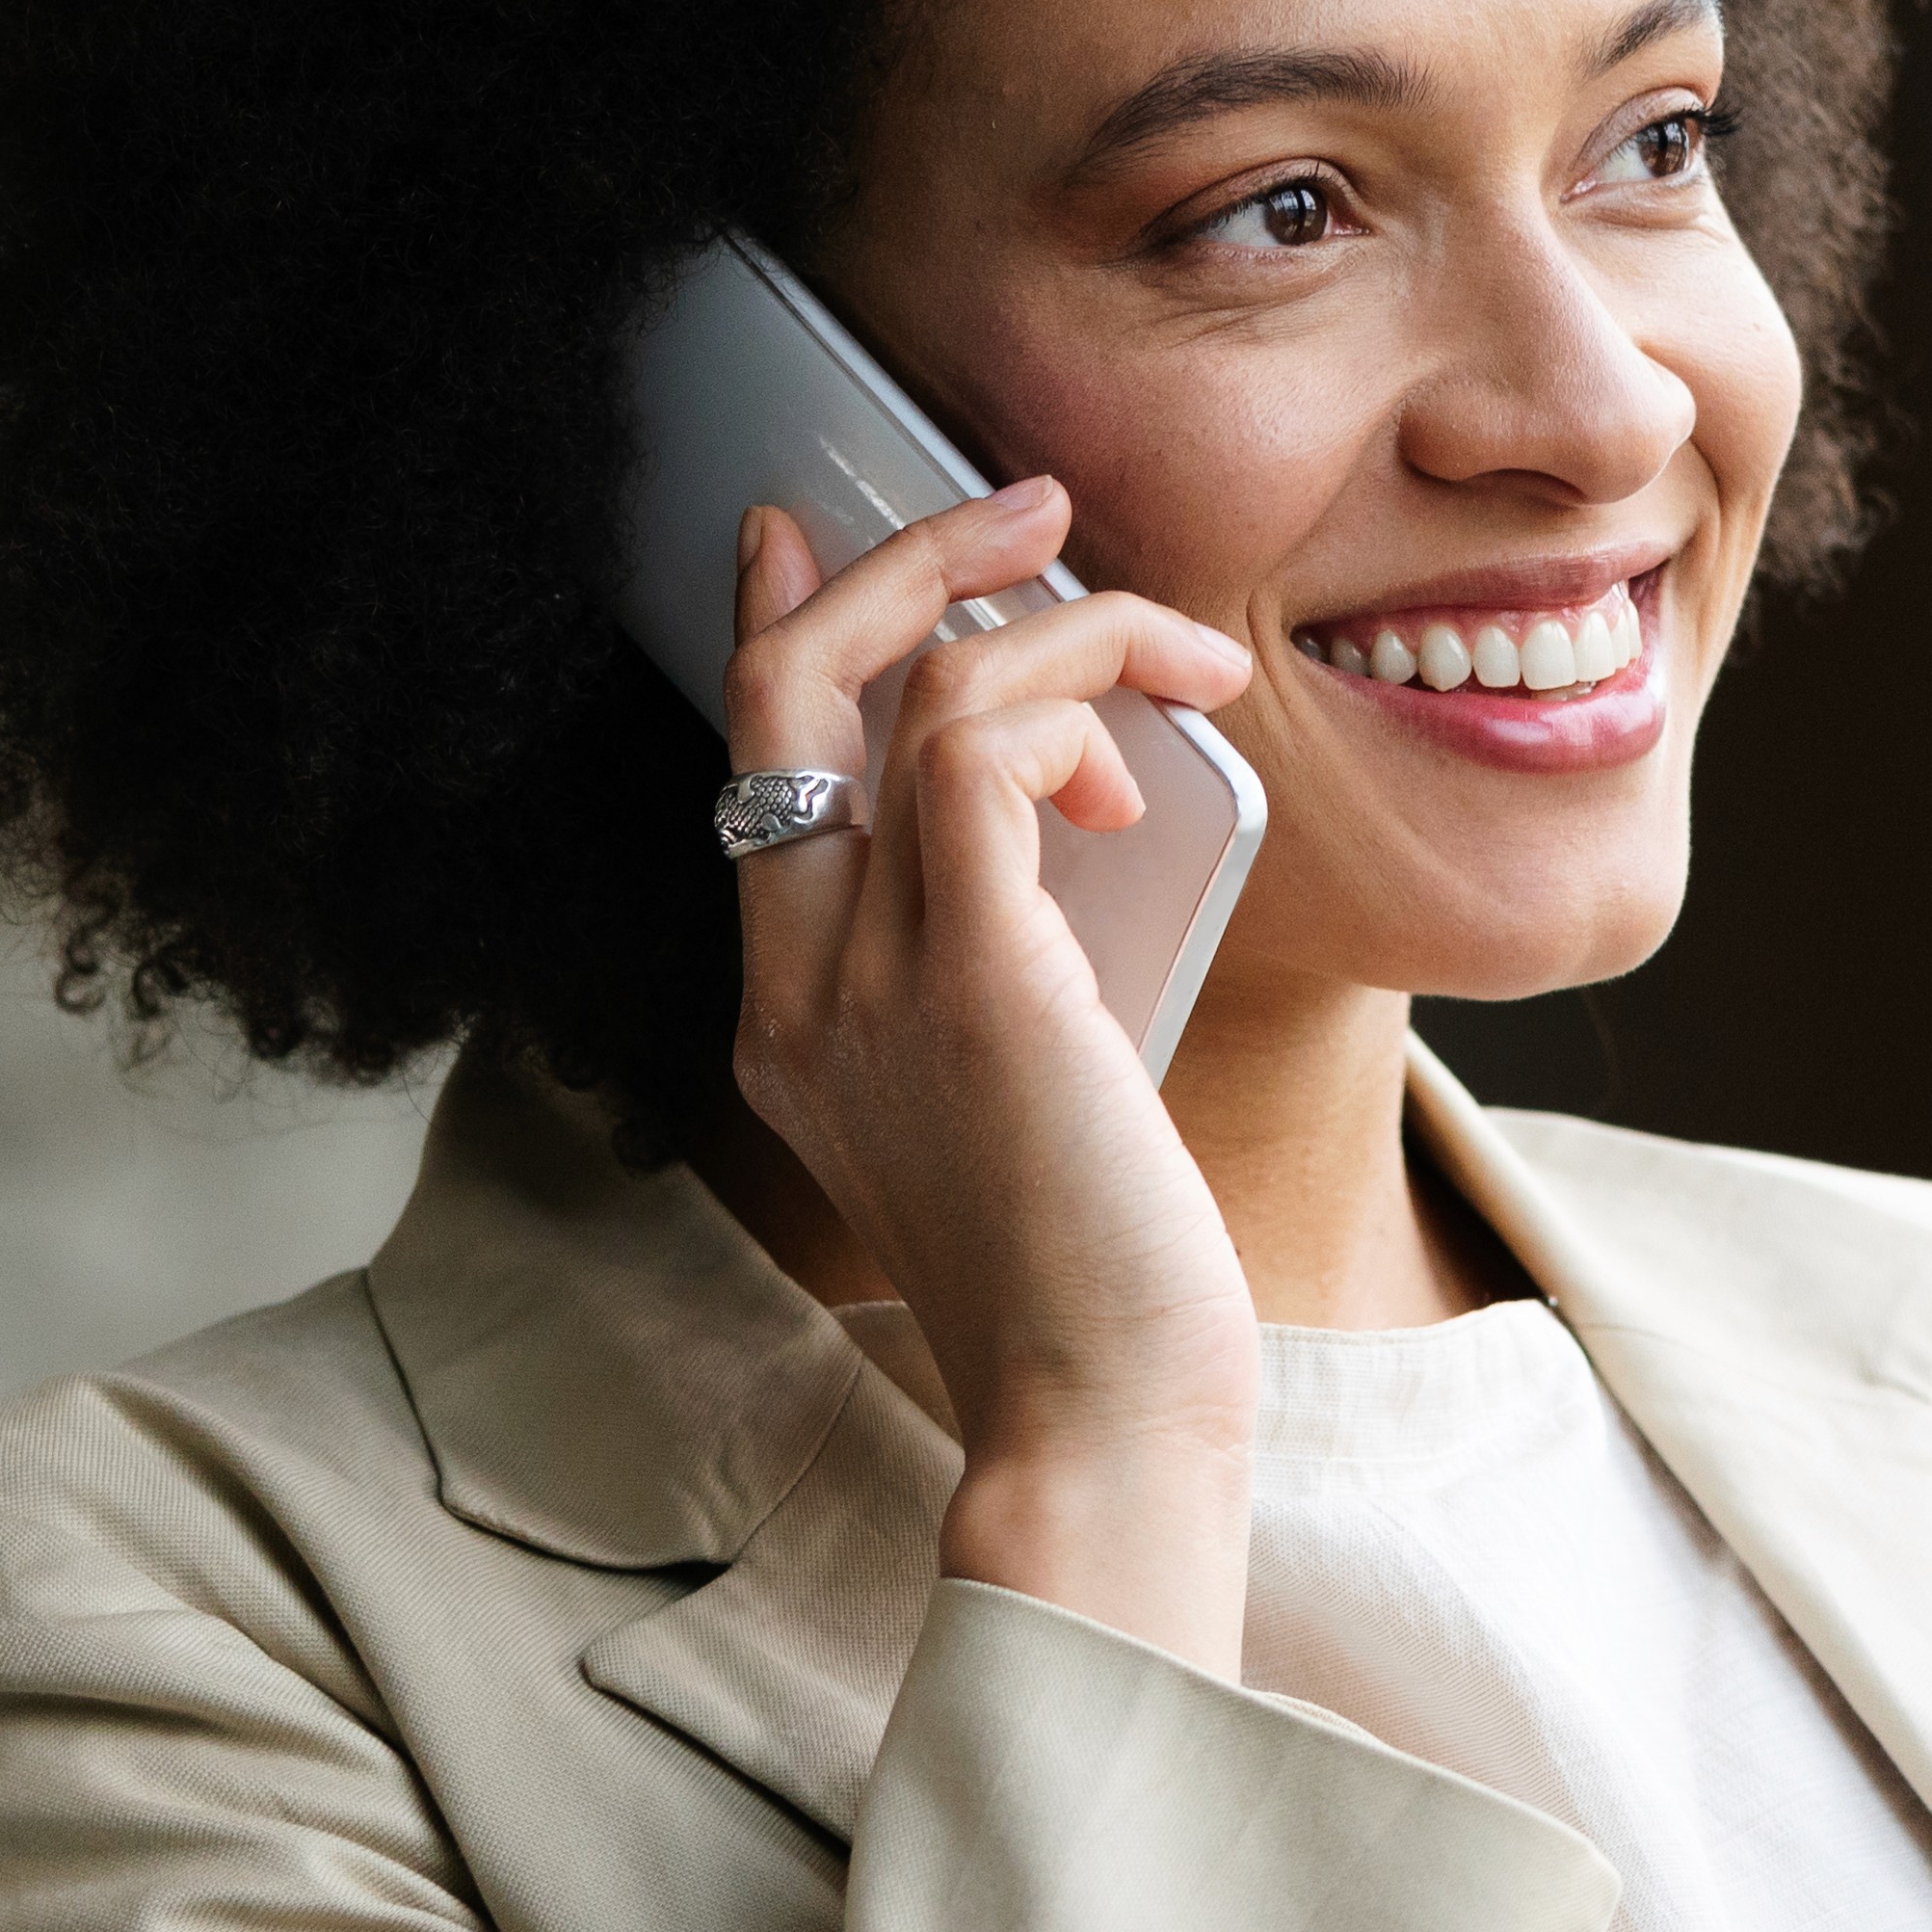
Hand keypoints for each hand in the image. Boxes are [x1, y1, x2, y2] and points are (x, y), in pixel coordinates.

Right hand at [724, 487, 1264, 1664]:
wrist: (1097, 1423)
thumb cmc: (1096, 1292)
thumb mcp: (1030, 1108)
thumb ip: (1017, 985)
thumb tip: (1090, 854)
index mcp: (794, 1022)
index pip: (755, 769)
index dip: (782, 621)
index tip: (816, 531)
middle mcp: (799, 990)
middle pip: (787, 688)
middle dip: (907, 561)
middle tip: (1033, 508)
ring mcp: (865, 985)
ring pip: (907, 692)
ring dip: (1056, 628)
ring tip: (1175, 657)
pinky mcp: (972, 984)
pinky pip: (978, 751)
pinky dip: (1069, 704)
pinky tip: (1148, 756)